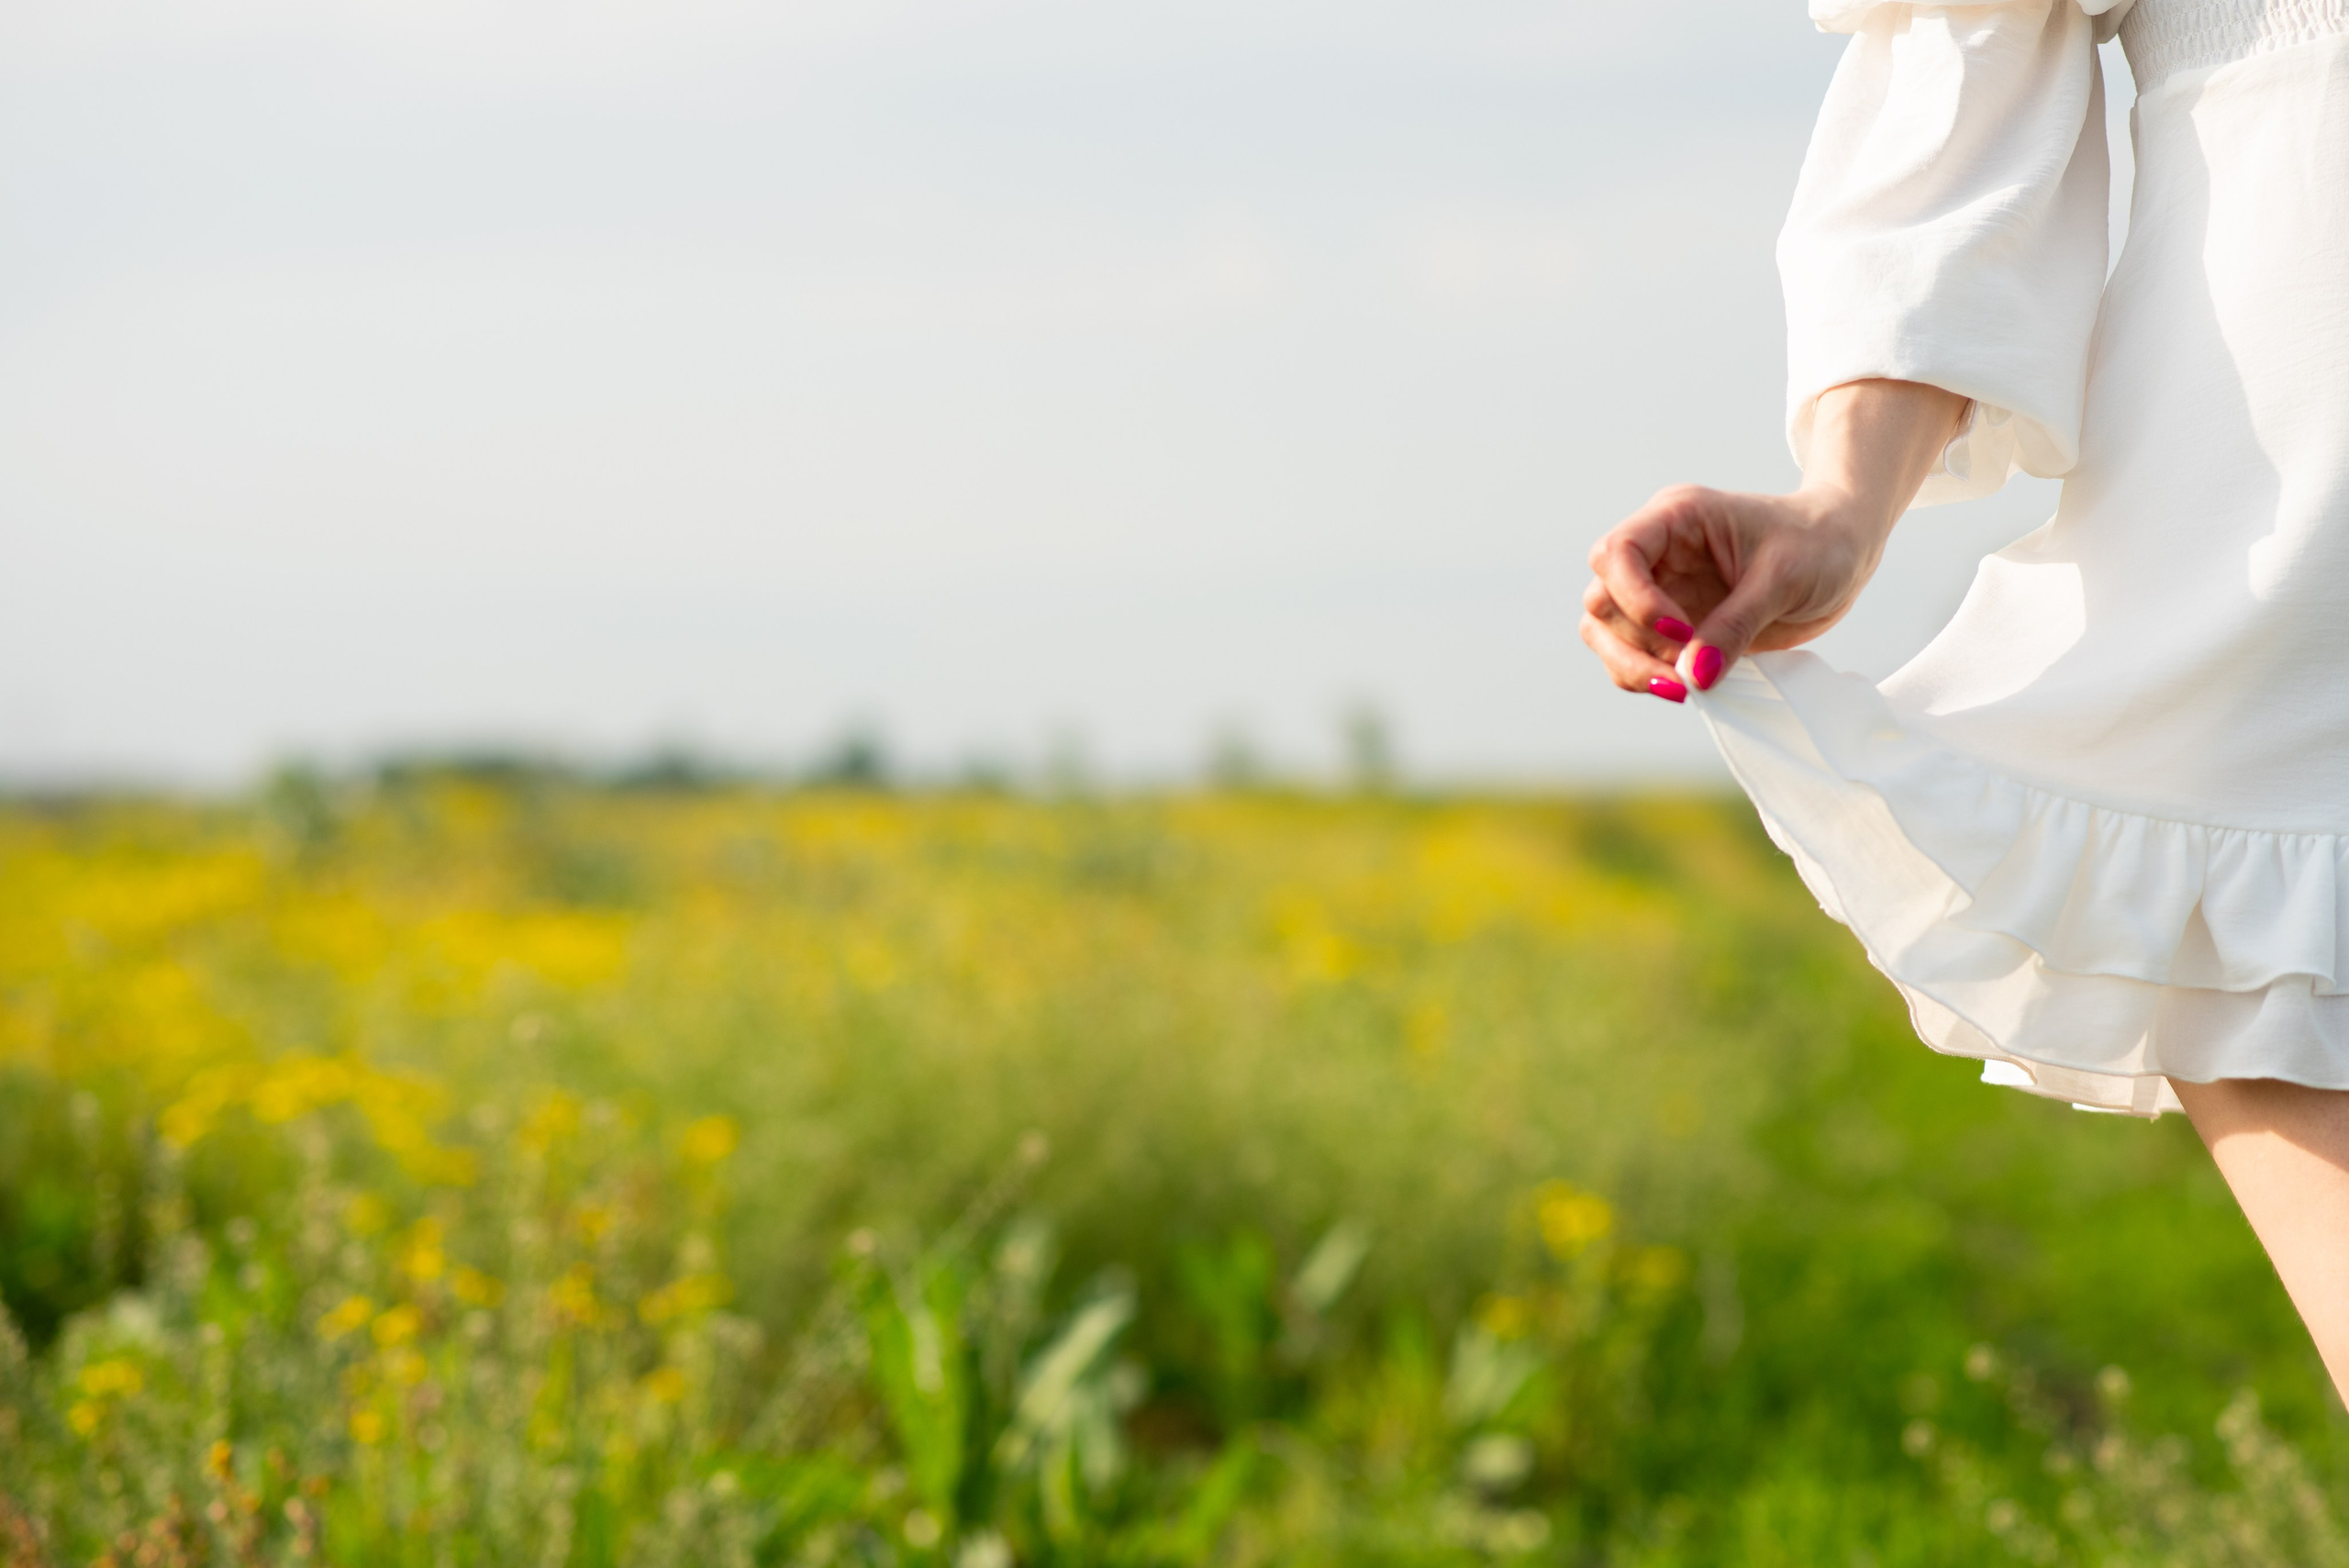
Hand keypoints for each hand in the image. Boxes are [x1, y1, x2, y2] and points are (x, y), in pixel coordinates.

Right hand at [1578, 378, 1968, 700]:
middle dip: (1632, 643)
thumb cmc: (1819, 544)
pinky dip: (1648, 677)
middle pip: (1601, 600)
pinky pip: (1634, 656)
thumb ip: (1736, 625)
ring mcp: (1660, 591)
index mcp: (1675, 519)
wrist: (1844, 552)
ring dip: (1632, 666)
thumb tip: (1692, 676)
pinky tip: (1690, 686)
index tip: (1680, 632)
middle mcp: (1657, 554)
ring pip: (1604, 633)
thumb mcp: (1784, 578)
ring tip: (1681, 688)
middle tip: (1682, 672)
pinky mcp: (1671, 627)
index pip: (1617, 553)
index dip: (1634, 598)